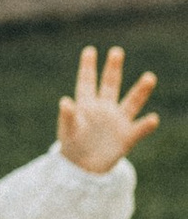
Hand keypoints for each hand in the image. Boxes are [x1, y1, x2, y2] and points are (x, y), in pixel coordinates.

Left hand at [58, 45, 157, 175]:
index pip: (87, 82)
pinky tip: (153, 118)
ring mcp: (117, 121)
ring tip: (150, 77)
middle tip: (116, 51)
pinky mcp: (127, 137)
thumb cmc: (72, 145)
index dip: (88, 67)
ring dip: (140, 91)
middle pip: (110, 85)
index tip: (89, 50)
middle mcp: (104, 108)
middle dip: (113, 69)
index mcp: (87, 105)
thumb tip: (65, 101)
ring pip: (131, 103)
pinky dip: (146, 125)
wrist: (83, 168)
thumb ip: (68, 116)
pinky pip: (139, 129)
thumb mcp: (68, 130)